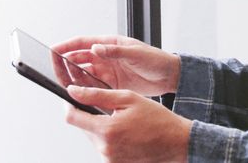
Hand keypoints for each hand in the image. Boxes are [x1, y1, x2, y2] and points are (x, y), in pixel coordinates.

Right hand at [52, 35, 180, 96]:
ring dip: (73, 78)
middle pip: (79, 59)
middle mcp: (105, 57)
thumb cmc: (155, 59)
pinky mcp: (111, 85)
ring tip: (62, 83)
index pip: (82, 43)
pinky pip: (94, 87)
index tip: (54, 50)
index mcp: (109, 44)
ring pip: (84, 74)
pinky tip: (78, 95)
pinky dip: (85, 90)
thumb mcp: (135, 53)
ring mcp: (107, 71)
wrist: (169, 76)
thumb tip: (95, 48)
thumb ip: (115, 51)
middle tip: (53, 69)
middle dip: (65, 63)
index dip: (67, 46)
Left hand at [65, 86, 190, 162]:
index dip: (69, 105)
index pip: (71, 117)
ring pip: (93, 138)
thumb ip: (96, 95)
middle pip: (83, 128)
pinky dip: (110, 139)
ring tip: (122, 122)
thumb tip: (73, 91)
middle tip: (110, 109)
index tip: (74, 98)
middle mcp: (105, 149)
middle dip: (90, 116)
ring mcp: (110, 160)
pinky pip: (103, 148)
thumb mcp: (128, 99)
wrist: (177, 142)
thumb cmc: (157, 119)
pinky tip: (125, 134)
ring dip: (101, 128)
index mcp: (106, 130)